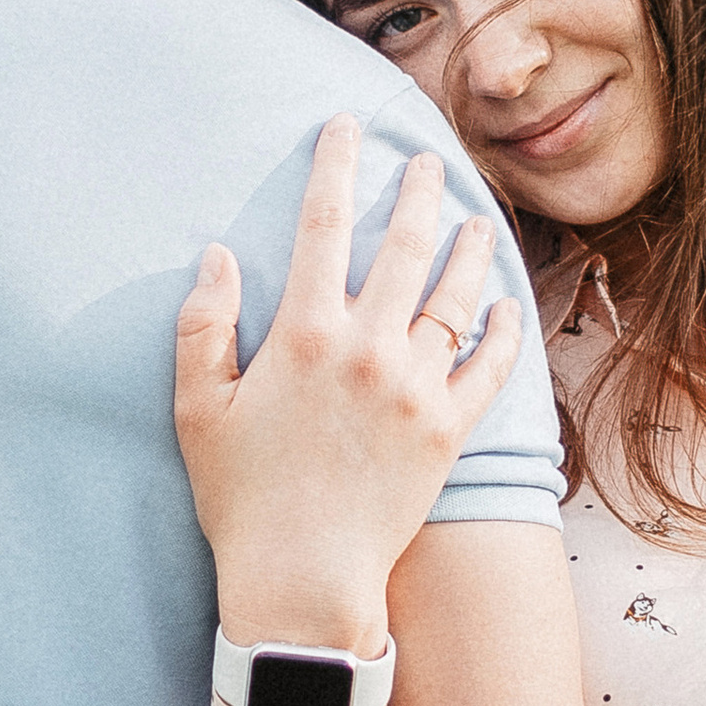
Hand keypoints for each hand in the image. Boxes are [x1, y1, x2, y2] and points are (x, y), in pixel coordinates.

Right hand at [177, 116, 523, 655]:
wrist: (302, 578)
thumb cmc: (240, 497)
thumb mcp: (197, 407)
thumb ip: (203, 325)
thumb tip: (217, 254)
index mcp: (304, 334)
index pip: (322, 223)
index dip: (336, 165)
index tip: (347, 127)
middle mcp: (368, 348)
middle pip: (402, 246)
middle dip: (416, 192)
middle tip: (426, 162)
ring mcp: (417, 389)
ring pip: (455, 298)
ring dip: (468, 250)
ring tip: (475, 220)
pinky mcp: (450, 431)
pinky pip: (490, 368)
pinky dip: (504, 332)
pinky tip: (507, 306)